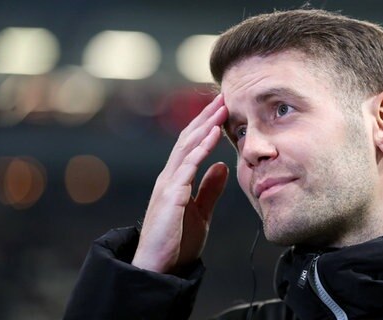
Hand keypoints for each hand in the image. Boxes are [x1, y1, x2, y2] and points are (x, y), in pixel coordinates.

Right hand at [132, 94, 228, 273]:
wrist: (160, 268)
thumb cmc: (177, 242)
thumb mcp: (201, 211)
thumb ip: (210, 188)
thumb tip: (222, 166)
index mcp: (176, 180)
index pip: (192, 146)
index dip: (206, 126)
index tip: (223, 111)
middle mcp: (169, 177)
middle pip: (188, 139)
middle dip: (206, 117)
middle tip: (223, 98)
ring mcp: (168, 184)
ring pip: (186, 146)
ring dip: (205, 125)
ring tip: (221, 108)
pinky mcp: (170, 195)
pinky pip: (187, 165)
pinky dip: (201, 147)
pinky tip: (213, 134)